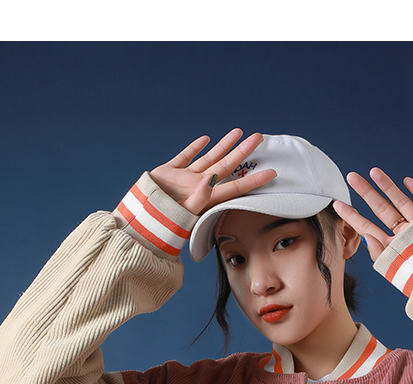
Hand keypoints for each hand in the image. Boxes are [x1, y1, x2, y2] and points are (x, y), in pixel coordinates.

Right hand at [150, 129, 275, 216]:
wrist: (140, 221)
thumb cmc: (163, 223)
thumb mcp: (184, 212)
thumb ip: (199, 196)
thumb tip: (212, 180)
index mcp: (207, 197)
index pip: (236, 186)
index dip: (254, 180)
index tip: (272, 173)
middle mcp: (200, 186)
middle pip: (227, 166)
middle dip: (243, 152)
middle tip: (258, 138)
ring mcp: (185, 179)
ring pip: (209, 158)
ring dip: (224, 145)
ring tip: (239, 132)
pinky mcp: (170, 172)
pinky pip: (185, 157)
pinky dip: (194, 148)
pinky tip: (205, 139)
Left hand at [333, 168, 412, 260]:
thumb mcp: (397, 271)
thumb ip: (381, 254)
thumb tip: (366, 237)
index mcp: (392, 248)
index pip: (367, 228)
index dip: (352, 216)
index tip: (337, 204)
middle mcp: (404, 235)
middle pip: (381, 210)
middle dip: (366, 193)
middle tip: (351, 177)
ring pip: (401, 202)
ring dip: (387, 186)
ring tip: (373, 172)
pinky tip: (406, 181)